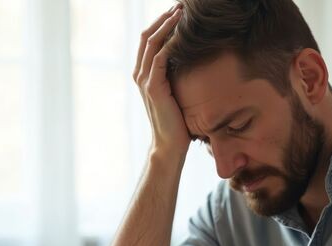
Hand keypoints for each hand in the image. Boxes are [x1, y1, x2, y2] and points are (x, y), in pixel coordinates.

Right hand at [133, 4, 189, 158]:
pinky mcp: (153, 87)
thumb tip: (190, 61)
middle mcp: (140, 74)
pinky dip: (170, 41)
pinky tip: (182, 32)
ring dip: (167, 24)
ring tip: (181, 11)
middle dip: (164, 17)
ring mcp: (145, 80)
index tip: (178, 11)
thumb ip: (175, 76)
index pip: (149, 39)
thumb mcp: (175, 93)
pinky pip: (160, 57)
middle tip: (180, 4)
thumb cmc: (176, 122)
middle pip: (147, 35)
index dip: (162, 23)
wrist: (169, 145)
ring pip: (152, 42)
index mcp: (144, 73)